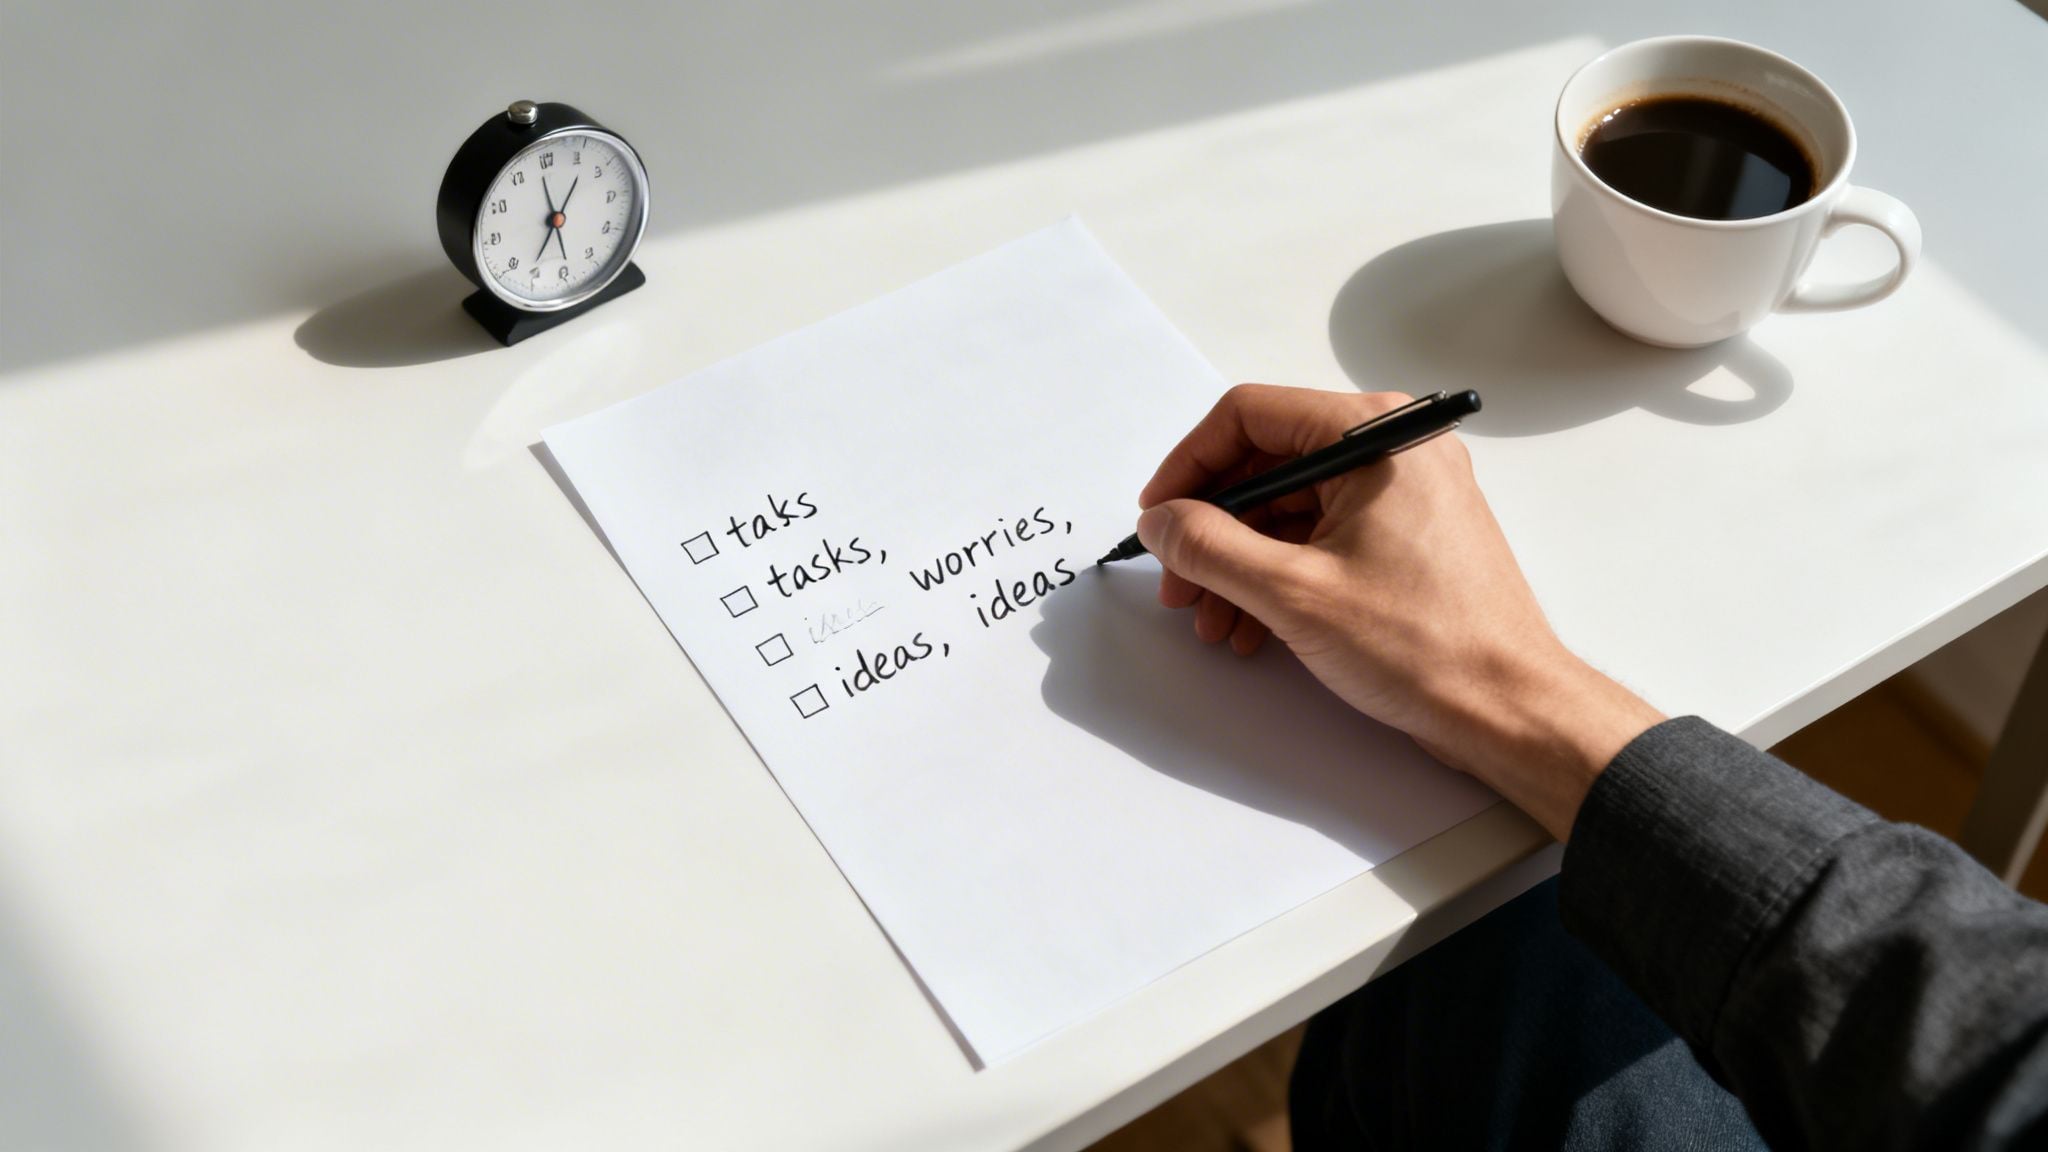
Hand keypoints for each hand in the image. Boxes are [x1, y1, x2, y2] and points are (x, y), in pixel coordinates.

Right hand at [1136, 384, 1663, 839]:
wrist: (1508, 710)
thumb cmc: (1426, 645)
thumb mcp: (1293, 592)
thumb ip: (1210, 547)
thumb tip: (1161, 522)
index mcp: (1374, 436)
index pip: (1251, 416)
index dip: (1189, 466)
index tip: (1157, 516)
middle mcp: (1394, 449)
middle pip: (1266, 464)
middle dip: (1212, 530)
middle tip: (1177, 582)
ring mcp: (1404, 493)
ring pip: (1289, 509)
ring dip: (1239, 563)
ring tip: (1212, 621)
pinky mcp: (1407, 536)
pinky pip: (1322, 537)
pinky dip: (1279, 576)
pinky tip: (1252, 628)